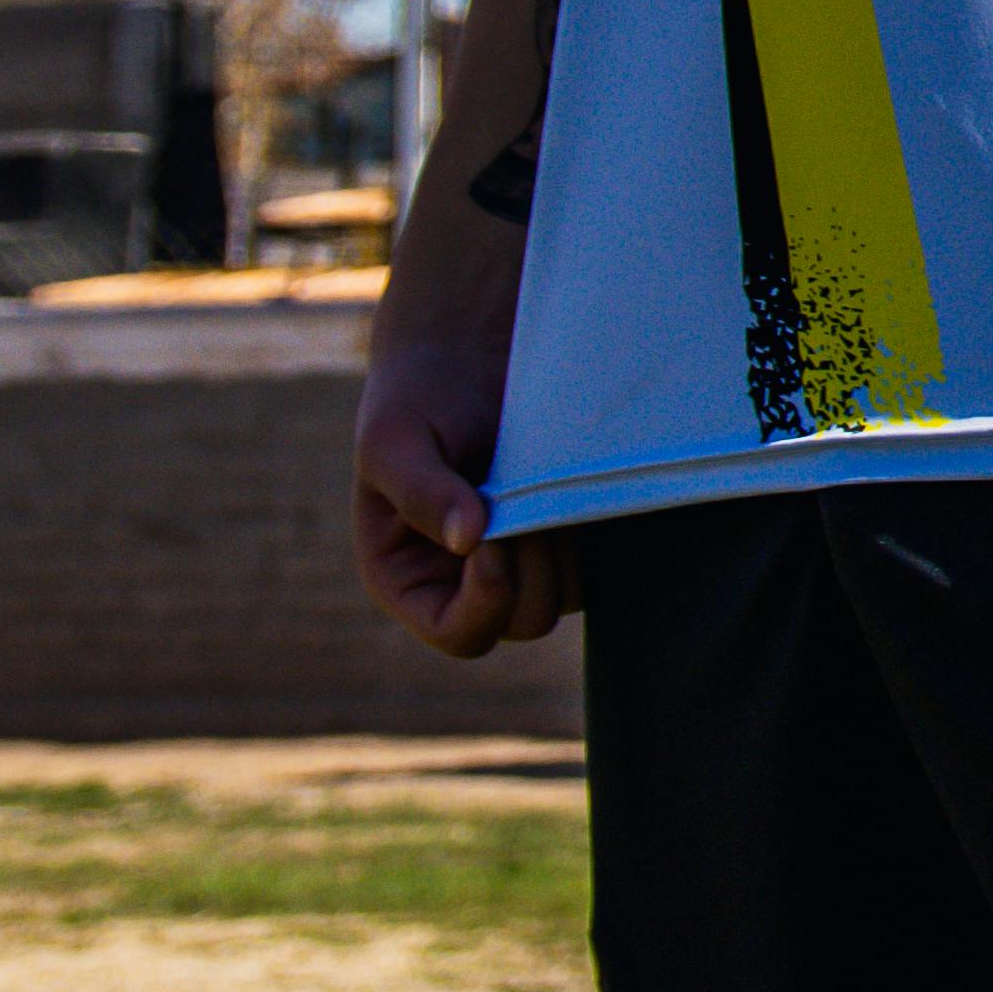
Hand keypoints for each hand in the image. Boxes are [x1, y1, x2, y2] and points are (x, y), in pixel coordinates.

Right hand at [351, 337, 577, 654]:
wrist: (468, 357)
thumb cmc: (416, 399)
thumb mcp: (395, 441)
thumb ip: (420, 491)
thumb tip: (469, 540)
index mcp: (408, 580)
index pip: (459, 634)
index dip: (484, 601)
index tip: (492, 538)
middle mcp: (465, 585)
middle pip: (526, 620)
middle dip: (531, 562)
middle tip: (518, 496)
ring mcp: (522, 563)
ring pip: (569, 593)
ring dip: (563, 541)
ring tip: (536, 481)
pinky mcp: (564, 535)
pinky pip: (598, 560)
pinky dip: (590, 526)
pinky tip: (568, 481)